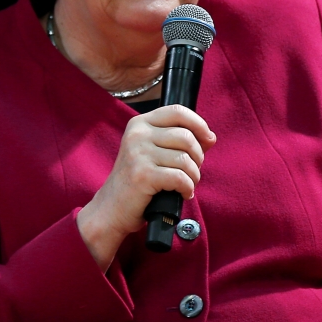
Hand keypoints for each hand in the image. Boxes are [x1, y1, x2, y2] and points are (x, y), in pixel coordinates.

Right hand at [77, 104, 215, 269]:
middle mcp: (137, 134)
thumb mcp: (154, 152)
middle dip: (198, 157)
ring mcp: (138, 154)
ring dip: (194, 175)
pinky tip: (183, 193)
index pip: (178, 111)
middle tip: (191, 171)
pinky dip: (188, 187)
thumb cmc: (138, 180)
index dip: (199, 124)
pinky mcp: (142, 175)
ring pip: (185, 159)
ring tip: (187, 184)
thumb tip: (210, 138)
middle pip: (186, 137)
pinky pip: (180, 177)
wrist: (111, 209)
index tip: (208, 140)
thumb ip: (179, 141)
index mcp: (140, 123)